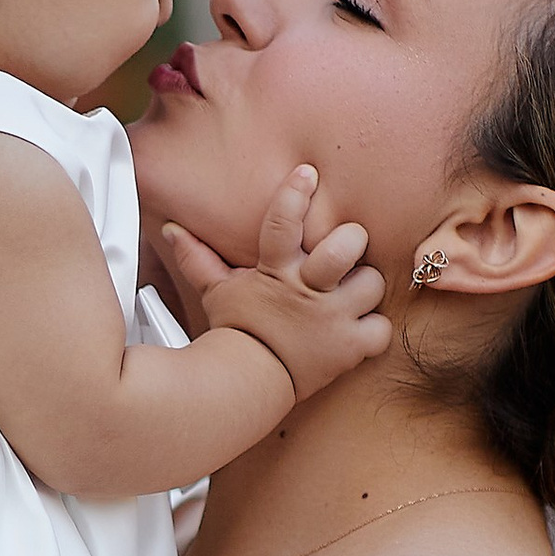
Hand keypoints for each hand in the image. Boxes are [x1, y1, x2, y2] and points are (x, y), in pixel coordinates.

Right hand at [162, 166, 389, 404]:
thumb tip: (173, 230)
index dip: (295, 194)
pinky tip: (358, 331)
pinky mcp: (349, 347)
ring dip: (366, 289)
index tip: (307, 174)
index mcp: (275, 272)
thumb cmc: (237, 332)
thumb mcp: (218, 291)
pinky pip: (381, 329)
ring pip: (372, 284)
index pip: (283, 223)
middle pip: (346, 247)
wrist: (245, 382)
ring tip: (351, 295)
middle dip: (352, 241)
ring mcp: (332, 320)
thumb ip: (199, 258)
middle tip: (347, 250)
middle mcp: (307, 291)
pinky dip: (374, 331)